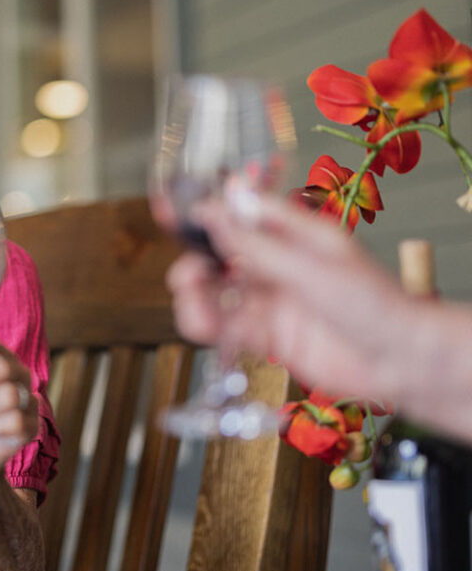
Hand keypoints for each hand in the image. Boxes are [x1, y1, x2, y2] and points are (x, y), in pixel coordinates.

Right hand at [167, 191, 414, 402]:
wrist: (399, 363)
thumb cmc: (373, 303)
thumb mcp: (310, 266)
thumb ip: (257, 244)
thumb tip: (215, 211)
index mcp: (293, 234)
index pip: (240, 214)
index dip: (205, 211)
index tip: (171, 208)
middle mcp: (278, 265)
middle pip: (220, 256)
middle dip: (195, 261)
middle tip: (186, 274)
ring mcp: (271, 301)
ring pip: (218, 293)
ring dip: (196, 297)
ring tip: (192, 303)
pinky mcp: (267, 336)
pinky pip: (226, 326)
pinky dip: (208, 325)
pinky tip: (202, 325)